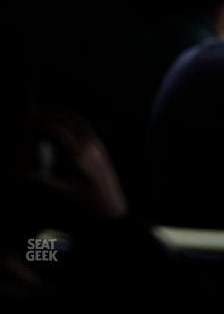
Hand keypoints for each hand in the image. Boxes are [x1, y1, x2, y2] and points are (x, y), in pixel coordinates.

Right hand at [7, 111, 126, 228]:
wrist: (114, 208)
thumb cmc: (87, 203)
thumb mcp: (63, 192)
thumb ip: (42, 181)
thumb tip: (19, 173)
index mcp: (79, 157)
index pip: (59, 130)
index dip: (42, 120)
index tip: (27, 115)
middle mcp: (91, 148)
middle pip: (70, 122)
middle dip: (51, 112)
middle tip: (33, 105)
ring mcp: (98, 147)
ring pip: (80, 122)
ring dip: (63, 112)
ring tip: (46, 106)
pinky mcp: (102, 149)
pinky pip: (88, 129)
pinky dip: (75, 119)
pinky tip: (65, 118)